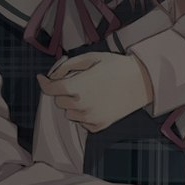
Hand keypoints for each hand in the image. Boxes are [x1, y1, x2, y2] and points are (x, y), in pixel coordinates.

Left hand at [39, 52, 153, 132]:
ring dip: (73, 104)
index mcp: (78, 87)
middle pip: (59, 101)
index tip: (42, 78)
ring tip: (90, 93)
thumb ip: (67, 66)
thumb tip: (53, 76)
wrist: (142, 81)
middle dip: (63, 91)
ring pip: (69, 113)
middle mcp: (81, 105)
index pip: (51, 89)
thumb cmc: (116, 66)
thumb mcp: (90, 58)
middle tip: (77, 81)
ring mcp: (90, 118)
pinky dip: (84, 114)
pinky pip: (82, 121)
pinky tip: (97, 102)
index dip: (44, 83)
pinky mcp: (99, 126)